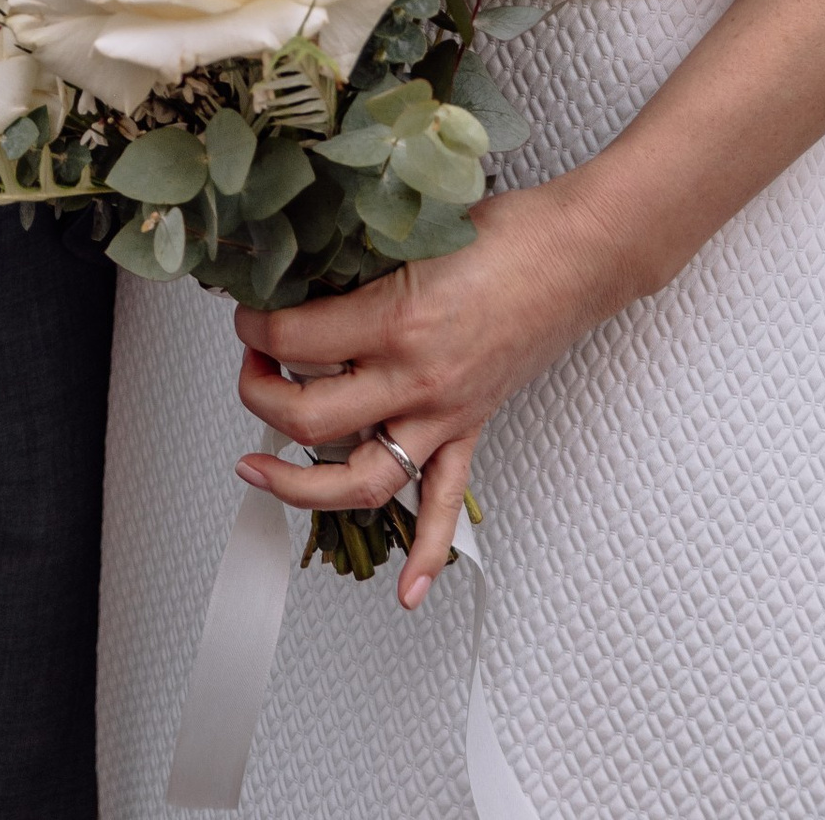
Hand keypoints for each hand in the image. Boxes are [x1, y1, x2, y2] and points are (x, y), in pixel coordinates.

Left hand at [234, 181, 619, 607]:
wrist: (577, 253)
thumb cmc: (503, 231)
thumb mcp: (412, 233)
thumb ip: (358, 262)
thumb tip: (299, 273)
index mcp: (396, 322)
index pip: (295, 341)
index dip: (256, 326)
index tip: (247, 313)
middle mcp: (416, 382)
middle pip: (310, 418)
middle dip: (259, 393)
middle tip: (250, 363)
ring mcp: (445, 414)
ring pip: (362, 480)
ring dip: (301, 484)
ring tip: (258, 469)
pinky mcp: (471, 427)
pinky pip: (445, 502)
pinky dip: (427, 552)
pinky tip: (408, 593)